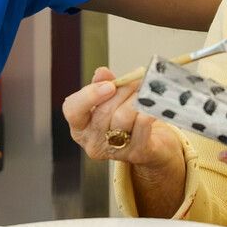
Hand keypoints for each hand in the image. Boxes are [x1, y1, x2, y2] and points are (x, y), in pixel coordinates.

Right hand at [61, 67, 182, 168]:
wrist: (153, 143)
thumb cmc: (128, 118)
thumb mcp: (111, 99)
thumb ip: (103, 84)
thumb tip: (102, 73)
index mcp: (80, 126)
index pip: (73, 110)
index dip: (90, 95)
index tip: (109, 85)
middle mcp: (93, 142)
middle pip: (103, 111)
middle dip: (122, 91)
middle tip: (135, 80)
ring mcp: (114, 151)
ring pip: (123, 117)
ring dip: (136, 99)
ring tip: (145, 92)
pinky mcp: (137, 153)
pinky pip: (142, 125)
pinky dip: (148, 110)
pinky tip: (153, 105)